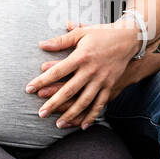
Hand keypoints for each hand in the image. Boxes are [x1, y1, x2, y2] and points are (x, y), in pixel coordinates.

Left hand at [25, 19, 139, 129]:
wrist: (130, 39)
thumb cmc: (103, 34)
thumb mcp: (82, 33)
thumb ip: (61, 40)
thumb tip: (42, 44)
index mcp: (81, 56)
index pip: (57, 71)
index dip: (42, 81)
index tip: (29, 89)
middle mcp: (90, 70)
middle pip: (69, 90)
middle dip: (53, 103)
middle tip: (41, 113)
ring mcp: (101, 80)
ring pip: (84, 101)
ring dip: (71, 114)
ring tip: (58, 123)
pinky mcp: (110, 86)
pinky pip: (99, 104)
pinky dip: (91, 115)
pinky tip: (82, 125)